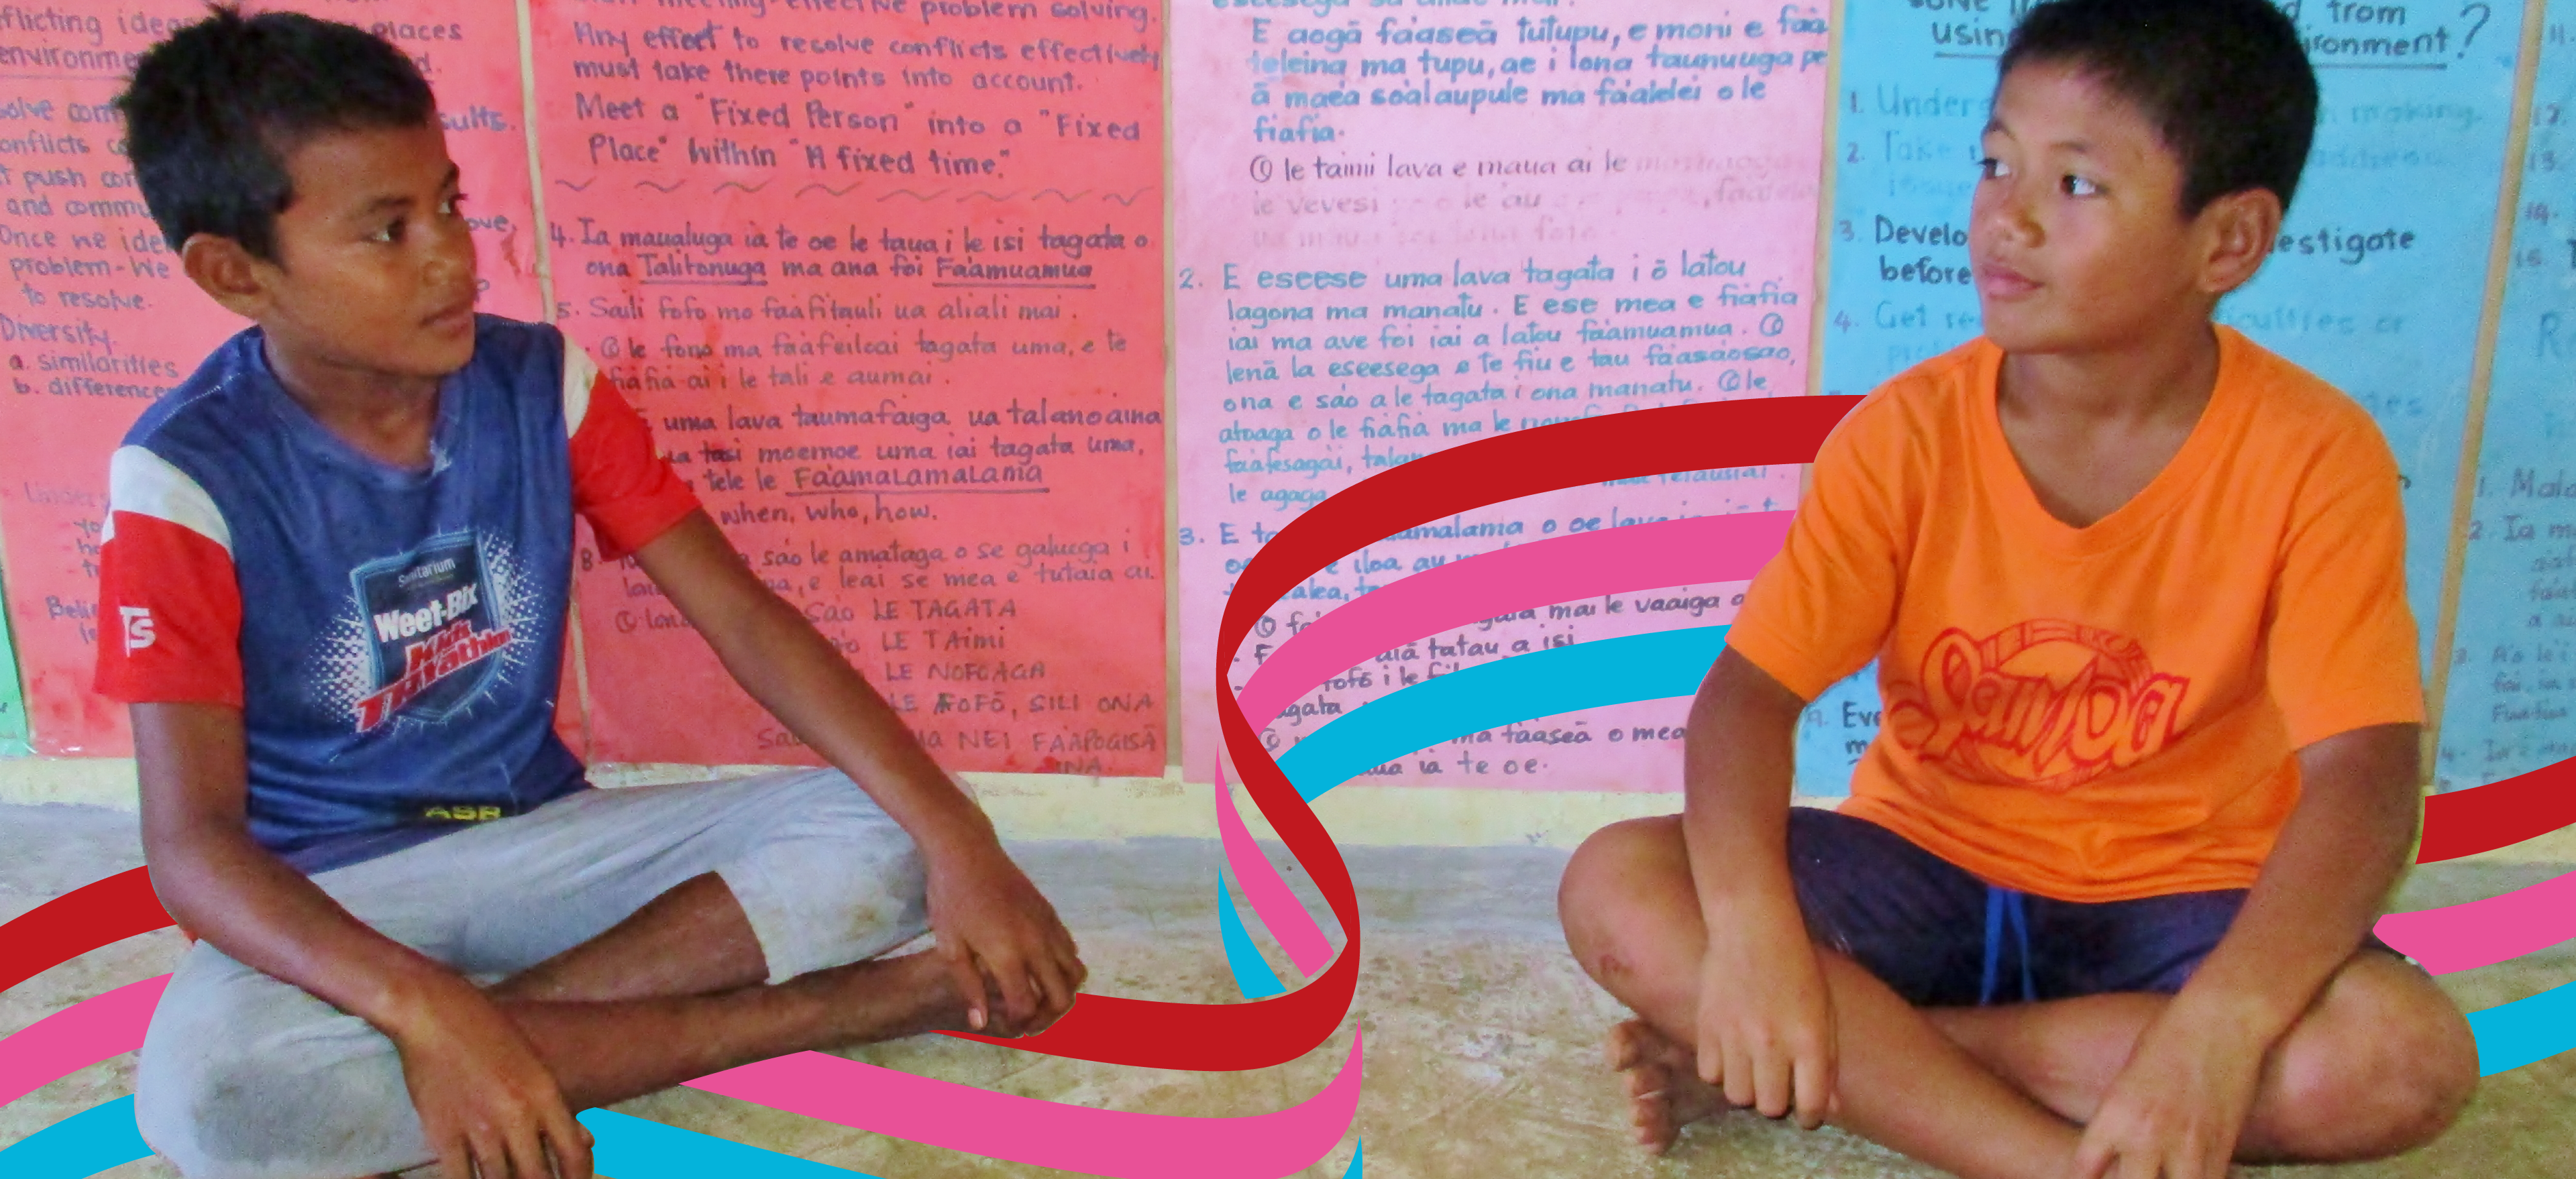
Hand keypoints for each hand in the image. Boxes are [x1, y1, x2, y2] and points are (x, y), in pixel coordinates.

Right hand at [385, 975, 592, 1178]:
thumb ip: (557, 1105)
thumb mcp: (533, 1063)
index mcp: (545, 1094)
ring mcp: (480, 1127)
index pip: (574, 1154)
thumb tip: (588, 1138)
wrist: (434, 1013)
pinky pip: (461, 1178)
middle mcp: (518, 1116)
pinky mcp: (443, 1134)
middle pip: (538, 1177)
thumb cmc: (487, 1031)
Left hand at [924, 837, 1085, 1034]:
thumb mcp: (950, 946)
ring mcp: (1049, 927)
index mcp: (1007, 954)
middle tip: (1027, 1019)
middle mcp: (1036, 943)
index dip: (1018, 1024)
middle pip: (1062, 997)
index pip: (1026, 1005)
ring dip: (1061, 993)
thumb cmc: (951, 897)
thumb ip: (969, 987)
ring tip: (1038, 997)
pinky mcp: (1052, 914)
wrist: (967, 851)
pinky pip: (1071, 950)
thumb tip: (981, 1023)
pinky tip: (1040, 969)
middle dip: (1046, 1017)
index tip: (1006, 1025)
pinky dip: (1064, 968)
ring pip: (1075, 974)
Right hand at [1695, 899, 1838, 1128]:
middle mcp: (1771, 1043)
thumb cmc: (1797, 968)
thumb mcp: (1824, 1012)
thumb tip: (1830, 1108)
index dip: (1812, 1116)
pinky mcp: (1706, 1027)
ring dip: (1747, 1088)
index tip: (1807, 1110)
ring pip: (1737, 1096)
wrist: (1752, 927)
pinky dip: (1720, 1070)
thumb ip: (1827, 1062)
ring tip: (1752, 1068)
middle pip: (1770, 1107)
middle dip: (1777, 1101)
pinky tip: (1730, 1052)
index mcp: (1808, 1039)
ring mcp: (1735, 1036)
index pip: (1811, 1105)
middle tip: (1777, 1083)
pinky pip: (1710, 1074)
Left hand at [2070, 1001, 2269, 1178]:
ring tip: (2161, 1174)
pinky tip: (2188, 1173)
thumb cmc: (2167, 1039)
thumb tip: (2113, 1156)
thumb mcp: (2127, 1080)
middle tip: (2129, 1176)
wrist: (2221, 1020)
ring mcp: (2186, 1146)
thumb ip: (2117, 1121)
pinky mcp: (2222, 1148)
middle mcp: (2146, 1135)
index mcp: (2114, 1114)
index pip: (2083, 1171)